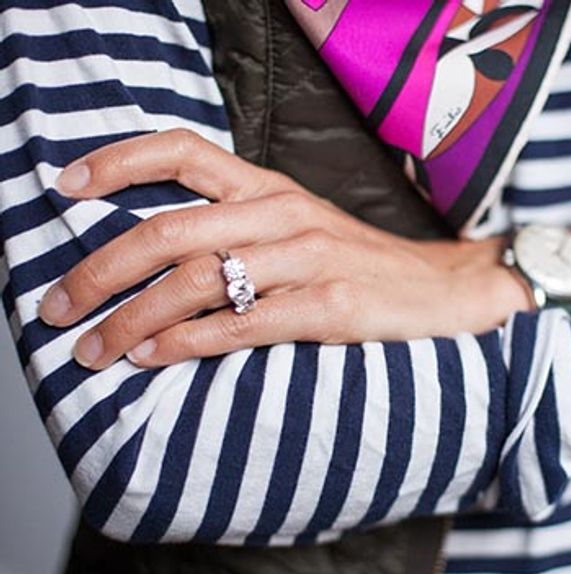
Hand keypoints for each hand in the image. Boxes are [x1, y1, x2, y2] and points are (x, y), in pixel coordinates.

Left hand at [40, 130, 527, 368]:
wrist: (447, 289)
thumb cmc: (363, 264)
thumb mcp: (301, 228)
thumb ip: (239, 231)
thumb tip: (156, 265)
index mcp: (271, 189)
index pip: (181, 151)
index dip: (116, 163)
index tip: (66, 187)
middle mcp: (283, 215)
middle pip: (168, 231)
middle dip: (99, 272)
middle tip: (59, 307)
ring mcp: (308, 259)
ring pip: (196, 282)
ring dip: (132, 320)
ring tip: (96, 350)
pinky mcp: (330, 307)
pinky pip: (241, 325)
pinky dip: (186, 344)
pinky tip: (153, 359)